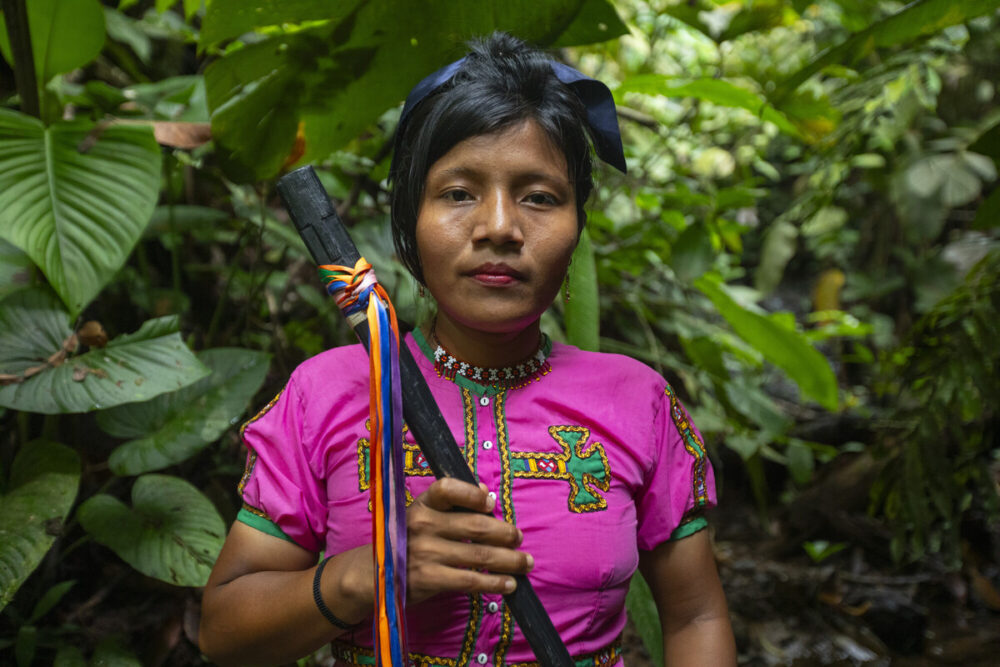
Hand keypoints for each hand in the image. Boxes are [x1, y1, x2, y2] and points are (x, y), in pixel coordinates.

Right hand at [406, 477, 533, 603]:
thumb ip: (452, 506)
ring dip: (509, 560)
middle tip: (519, 538)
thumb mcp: (422, 516)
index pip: (448, 489)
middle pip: (475, 526)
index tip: (491, 504)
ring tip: (525, 563)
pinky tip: (509, 584)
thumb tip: (486, 493)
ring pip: (479, 555)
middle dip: (505, 533)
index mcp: (422, 505)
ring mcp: (426, 553)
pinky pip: (471, 581)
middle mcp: (423, 525)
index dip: (473, 494)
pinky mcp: (429, 579)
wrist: (374, 574)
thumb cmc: (407, 541)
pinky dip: (494, 582)